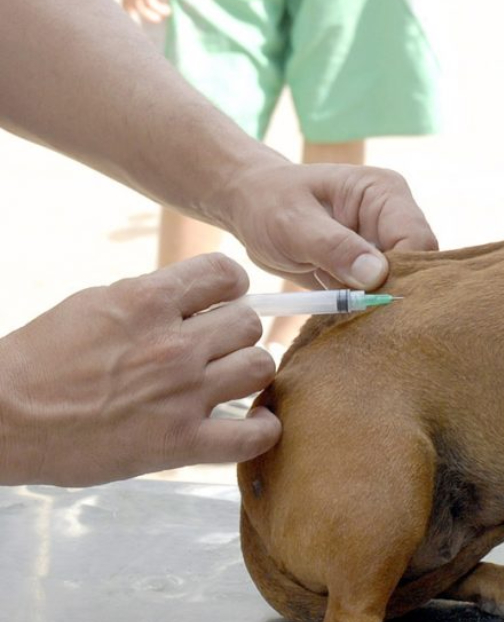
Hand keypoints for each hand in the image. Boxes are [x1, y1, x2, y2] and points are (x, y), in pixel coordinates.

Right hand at [0, 254, 278, 486]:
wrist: (2, 420)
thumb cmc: (41, 361)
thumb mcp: (96, 303)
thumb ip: (153, 298)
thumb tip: (198, 294)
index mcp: (147, 302)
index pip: (226, 273)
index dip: (231, 285)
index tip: (223, 299)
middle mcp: (173, 345)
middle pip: (249, 322)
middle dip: (236, 331)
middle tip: (216, 347)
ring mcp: (181, 396)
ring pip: (260, 366)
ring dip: (249, 371)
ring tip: (229, 379)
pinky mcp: (180, 444)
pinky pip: (254, 435)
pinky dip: (264, 429)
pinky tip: (255, 420)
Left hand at [217, 161, 437, 290]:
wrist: (250, 207)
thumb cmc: (268, 203)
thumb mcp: (292, 223)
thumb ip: (334, 247)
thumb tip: (376, 277)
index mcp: (385, 192)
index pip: (417, 240)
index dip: (401, 274)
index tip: (368, 298)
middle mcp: (395, 217)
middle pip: (418, 266)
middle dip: (389, 291)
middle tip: (353, 308)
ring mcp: (386, 243)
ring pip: (402, 285)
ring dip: (374, 301)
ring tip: (336, 299)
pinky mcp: (373, 266)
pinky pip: (382, 294)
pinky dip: (363, 306)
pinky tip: (337, 303)